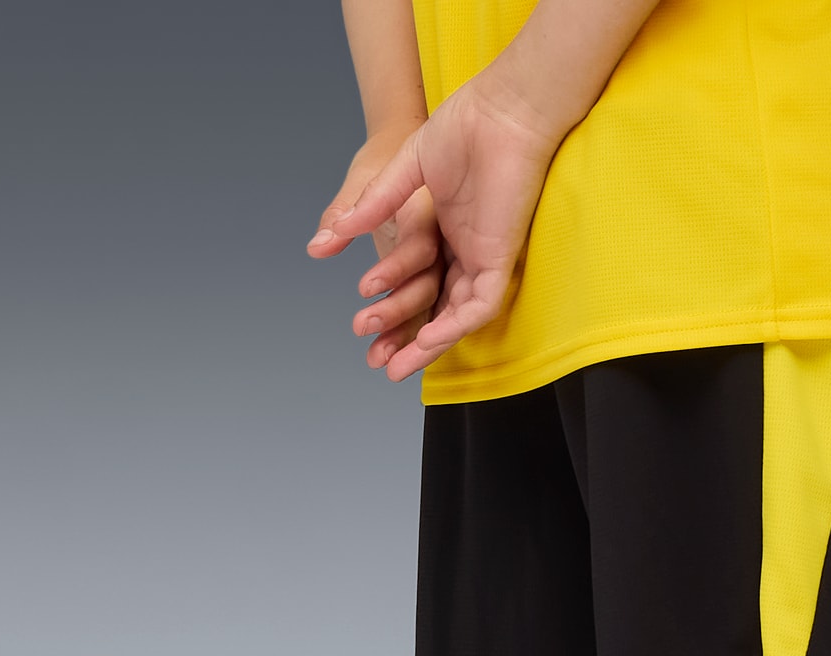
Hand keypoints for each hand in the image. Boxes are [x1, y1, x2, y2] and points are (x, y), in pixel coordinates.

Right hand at [307, 75, 560, 381]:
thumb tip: (330, 236)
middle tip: (376, 363)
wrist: (498, 113)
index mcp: (445, 235)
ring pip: (454, 316)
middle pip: (433, 310)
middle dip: (405, 340)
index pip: (418, 287)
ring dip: (425, 343)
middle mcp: (465, 254)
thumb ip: (372, 205)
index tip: (363, 329)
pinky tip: (429, 339)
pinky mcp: (500, 260)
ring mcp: (483, 260)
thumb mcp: (404, 171)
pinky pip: (478, 306)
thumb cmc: (462, 130)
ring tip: (397, 367)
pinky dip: (453, 325)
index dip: (392, 313)